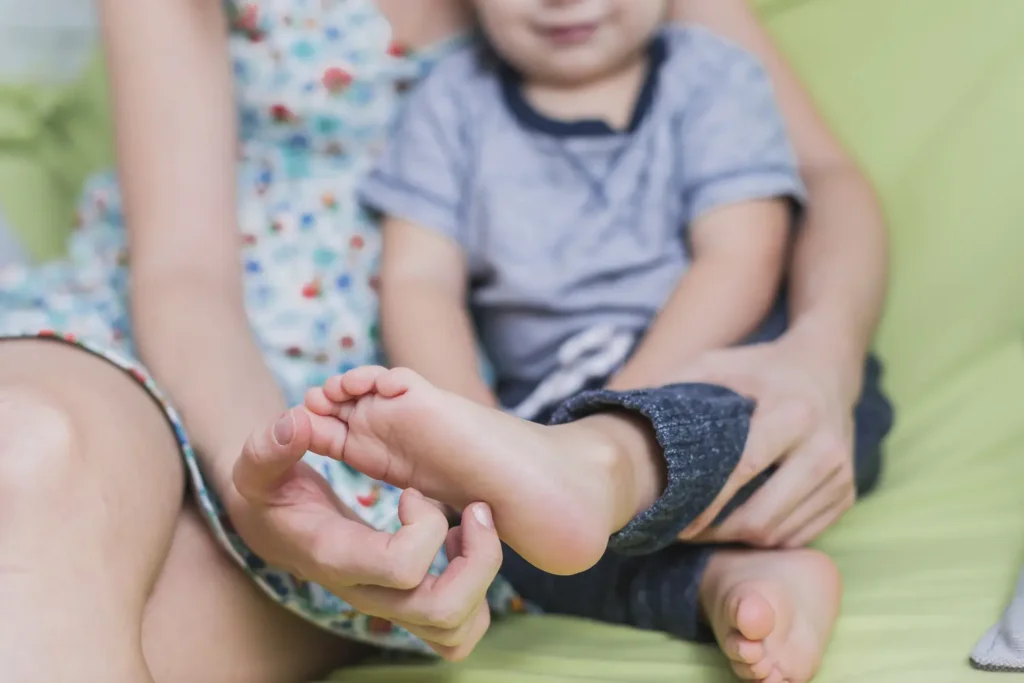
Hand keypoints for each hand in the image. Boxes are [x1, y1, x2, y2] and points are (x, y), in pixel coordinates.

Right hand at [226, 407, 500, 659]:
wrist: (273, 525)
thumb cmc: (269, 492)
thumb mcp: (257, 465)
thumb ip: (270, 446)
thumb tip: (297, 422)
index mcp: (338, 559)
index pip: (402, 567)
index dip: (423, 525)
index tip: (413, 491)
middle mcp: (368, 593)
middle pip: (442, 610)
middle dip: (477, 558)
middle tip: (473, 511)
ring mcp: (390, 606)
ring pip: (458, 628)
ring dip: (482, 576)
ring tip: (471, 527)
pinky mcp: (405, 604)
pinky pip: (458, 628)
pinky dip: (475, 592)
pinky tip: (458, 543)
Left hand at [672, 336, 859, 547]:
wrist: (828, 366)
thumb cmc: (760, 367)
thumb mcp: (717, 362)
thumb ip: (673, 383)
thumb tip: (618, 407)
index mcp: (792, 412)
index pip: (745, 469)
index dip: (707, 503)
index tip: (675, 519)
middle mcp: (823, 447)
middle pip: (764, 516)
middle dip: (717, 533)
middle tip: (683, 532)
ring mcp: (841, 475)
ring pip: (780, 533)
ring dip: (738, 541)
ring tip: (704, 531)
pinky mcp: (847, 493)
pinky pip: (800, 536)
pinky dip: (765, 539)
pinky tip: (737, 526)